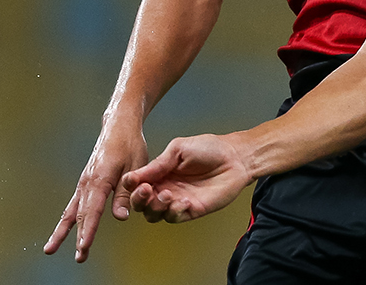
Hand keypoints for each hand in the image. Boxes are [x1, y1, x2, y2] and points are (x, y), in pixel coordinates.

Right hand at [44, 122, 147, 261]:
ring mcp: (84, 183)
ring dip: (63, 231)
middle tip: (79, 257)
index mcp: (100, 178)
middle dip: (79, 236)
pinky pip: (74, 204)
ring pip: (71, 211)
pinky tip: (63, 231)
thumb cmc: (130, 144)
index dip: (89, 229)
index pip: (94, 209)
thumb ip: (125, 193)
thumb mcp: (135, 167)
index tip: (84, 246)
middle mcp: (88, 182)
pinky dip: (68, 219)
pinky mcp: (85, 182)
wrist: (118, 125)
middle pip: (81, 214)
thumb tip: (120, 217)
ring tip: (50, 250)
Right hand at [121, 134, 252, 223]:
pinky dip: (175, 211)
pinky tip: (184, 201)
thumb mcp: (179, 149)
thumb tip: (134, 175)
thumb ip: (158, 164)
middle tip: (146, 191)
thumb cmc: (208, 148)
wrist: (234, 157)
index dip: (131, 185)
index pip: (137, 184)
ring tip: (167, 194)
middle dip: (139, 200)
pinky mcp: (191, 210)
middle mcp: (165, 188)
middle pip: (141, 204)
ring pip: (155, 214)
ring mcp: (177, 201)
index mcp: (159, 173)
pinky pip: (175, 217)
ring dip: (156, 207)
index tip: (132, 181)